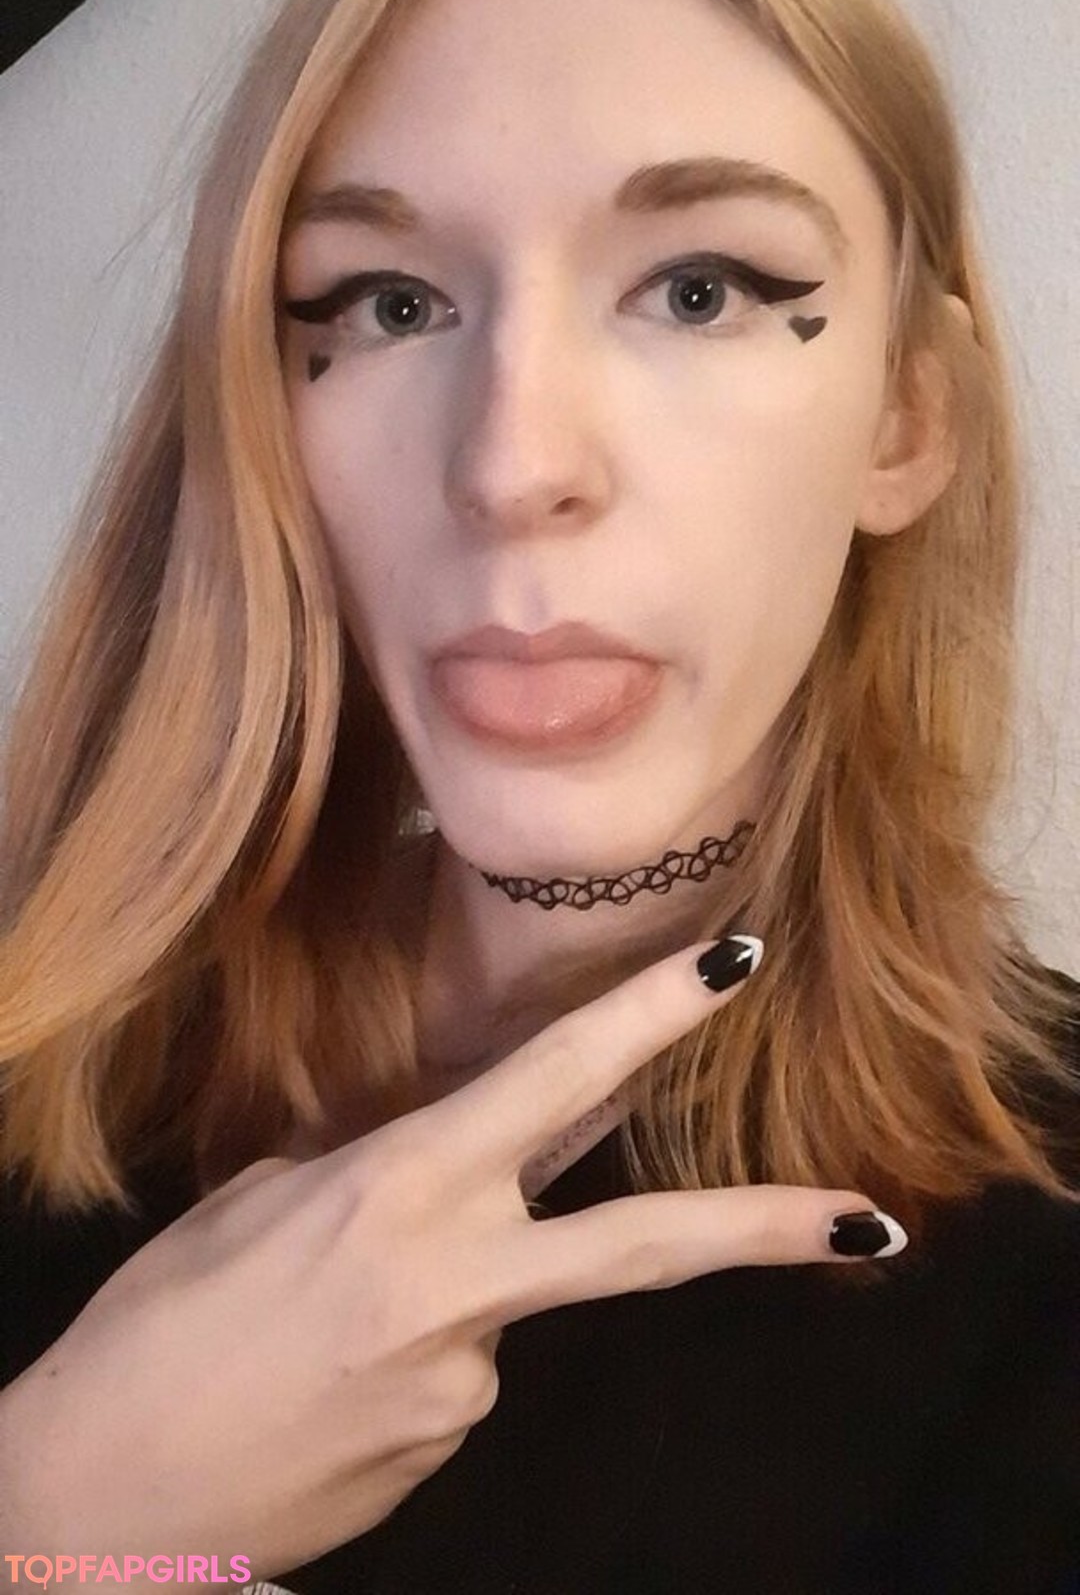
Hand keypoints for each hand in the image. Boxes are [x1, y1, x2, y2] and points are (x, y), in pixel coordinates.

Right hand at [0, 937, 898, 1580]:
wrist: (97, 1506)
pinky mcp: (449, 1449)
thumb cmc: (157, 1330)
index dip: (653, 1018)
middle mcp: (459, 1284)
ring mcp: (465, 1386)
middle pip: (645, 1244)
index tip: (736, 967)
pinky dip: (404, 1363)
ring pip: (497, 1308)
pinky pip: (451, 1378)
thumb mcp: (256, 1205)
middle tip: (873, 1219)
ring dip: (435, 1301)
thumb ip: (372, 1173)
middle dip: (765, 1225)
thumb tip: (439, 1165)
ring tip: (304, 1339)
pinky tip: (318, 1388)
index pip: (555, 1083)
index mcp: (400, 1189)